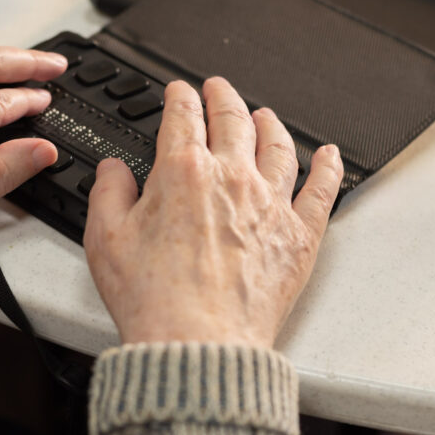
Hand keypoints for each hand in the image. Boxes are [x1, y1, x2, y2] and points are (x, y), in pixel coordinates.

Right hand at [84, 78, 343, 347]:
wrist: (198, 345)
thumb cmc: (154, 300)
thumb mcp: (104, 239)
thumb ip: (108, 192)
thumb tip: (114, 170)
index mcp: (183, 172)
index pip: (184, 116)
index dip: (179, 96)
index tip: (178, 92)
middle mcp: (232, 179)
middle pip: (233, 119)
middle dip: (223, 97)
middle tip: (218, 89)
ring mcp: (271, 205)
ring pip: (278, 146)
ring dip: (270, 123)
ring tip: (265, 115)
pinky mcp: (299, 237)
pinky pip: (322, 191)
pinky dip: (327, 168)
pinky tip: (329, 156)